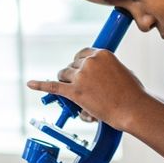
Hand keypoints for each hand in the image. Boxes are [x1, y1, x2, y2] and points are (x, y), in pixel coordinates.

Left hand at [26, 48, 146, 130]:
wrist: (133, 109)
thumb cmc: (132, 93)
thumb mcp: (122, 71)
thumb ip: (107, 68)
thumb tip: (101, 73)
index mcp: (101, 53)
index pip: (82, 54)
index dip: (80, 64)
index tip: (81, 70)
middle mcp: (89, 62)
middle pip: (72, 65)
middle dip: (75, 75)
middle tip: (83, 86)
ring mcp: (81, 77)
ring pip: (63, 75)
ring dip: (67, 83)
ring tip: (76, 93)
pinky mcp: (74, 92)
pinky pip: (53, 86)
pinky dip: (40, 85)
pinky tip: (31, 84)